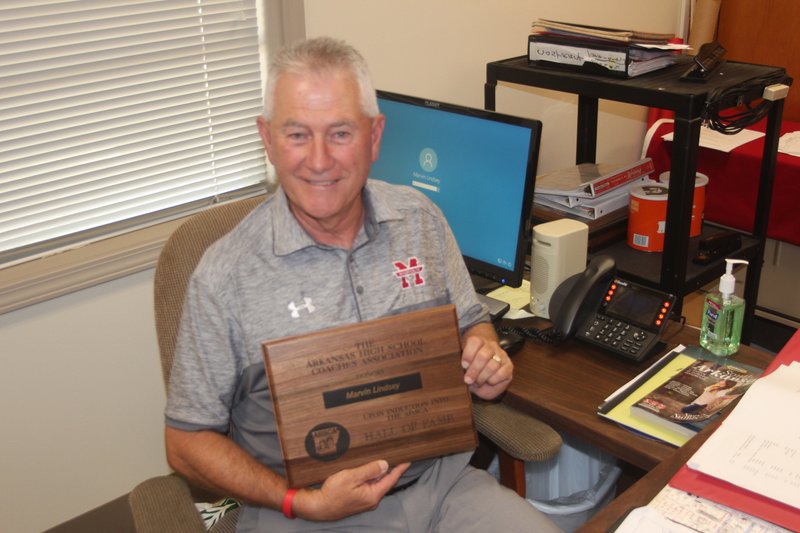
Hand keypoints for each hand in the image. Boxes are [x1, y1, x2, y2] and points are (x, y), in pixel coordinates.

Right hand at [292, 460, 409, 520]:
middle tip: (397, 455)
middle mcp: (372, 499)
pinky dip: (372, 477)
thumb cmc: (333, 492)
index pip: (391, 479)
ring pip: (377, 483)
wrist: (318, 506)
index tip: (408, 458)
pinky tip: (370, 469)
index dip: (400, 468)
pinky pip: (370, 486)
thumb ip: (369, 470)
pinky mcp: (359, 499)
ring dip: (381, 472)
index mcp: (373, 494)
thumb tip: (385, 465)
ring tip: (385, 459)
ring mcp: (365, 500)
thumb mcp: (351, 477)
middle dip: (392, 469)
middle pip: (386, 481)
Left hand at [461, 325, 512, 399]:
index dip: (468, 354)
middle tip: (468, 379)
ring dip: (483, 377)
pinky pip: (502, 373)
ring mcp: (501, 355)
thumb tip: (456, 371)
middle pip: (483, 355)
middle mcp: (491, 347)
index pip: (475, 342)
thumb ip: (461, 366)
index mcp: (478, 342)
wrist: (486, 374)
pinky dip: (494, 380)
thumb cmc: (472, 369)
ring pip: (492, 365)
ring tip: (478, 382)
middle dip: (474, 370)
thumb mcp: (464, 366)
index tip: (463, 365)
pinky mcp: (509, 366)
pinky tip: (489, 381)